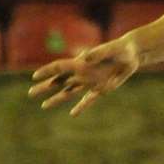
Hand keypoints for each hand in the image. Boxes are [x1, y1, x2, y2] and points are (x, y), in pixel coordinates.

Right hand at [27, 36, 141, 116]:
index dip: (47, 72)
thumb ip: (98, 53)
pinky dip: (81, 107)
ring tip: (43, 106)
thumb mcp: (111, 49)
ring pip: (69, 92)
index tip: (34, 77)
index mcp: (81, 63)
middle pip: (59, 82)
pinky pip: (88, 100)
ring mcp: (91, 82)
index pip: (59, 68)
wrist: (133, 55)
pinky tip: (72, 114)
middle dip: (44, 87)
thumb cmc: (121, 49)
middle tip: (30, 93)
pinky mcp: (101, 89)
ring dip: (56, 99)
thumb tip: (85, 58)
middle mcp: (83, 73)